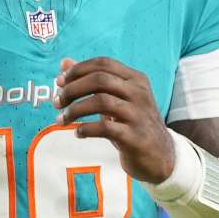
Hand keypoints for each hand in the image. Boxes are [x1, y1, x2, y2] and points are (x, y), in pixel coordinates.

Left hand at [53, 57, 174, 183]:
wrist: (161, 155)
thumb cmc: (133, 123)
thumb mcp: (116, 98)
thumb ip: (91, 80)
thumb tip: (64, 62)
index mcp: (135, 79)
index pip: (103, 64)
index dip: (78, 70)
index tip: (60, 82)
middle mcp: (139, 93)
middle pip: (99, 79)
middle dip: (72, 89)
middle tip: (57, 102)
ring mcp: (138, 114)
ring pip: (101, 101)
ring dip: (74, 110)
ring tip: (62, 119)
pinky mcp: (135, 136)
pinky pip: (105, 128)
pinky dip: (86, 129)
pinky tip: (78, 133)